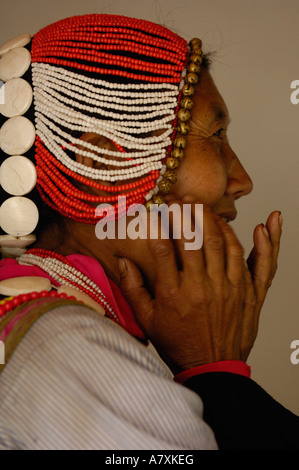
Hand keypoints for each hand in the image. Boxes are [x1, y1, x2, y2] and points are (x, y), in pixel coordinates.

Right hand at [119, 204, 281, 373]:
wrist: (212, 369)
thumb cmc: (178, 344)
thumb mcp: (147, 320)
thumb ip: (133, 288)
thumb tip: (123, 260)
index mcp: (174, 294)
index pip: (164, 248)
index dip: (159, 223)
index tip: (156, 209)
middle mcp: (202, 288)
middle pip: (196, 239)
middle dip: (188, 213)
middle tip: (182, 198)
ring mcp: (229, 289)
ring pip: (225, 244)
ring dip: (215, 220)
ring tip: (204, 207)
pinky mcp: (249, 295)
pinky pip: (260, 265)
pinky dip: (264, 244)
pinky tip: (263, 226)